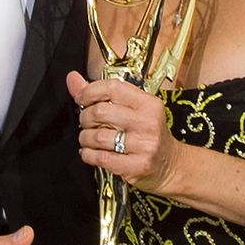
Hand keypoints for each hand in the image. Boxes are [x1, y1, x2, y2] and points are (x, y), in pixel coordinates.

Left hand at [67, 71, 178, 194]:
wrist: (171, 165)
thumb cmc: (149, 133)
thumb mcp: (133, 109)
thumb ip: (101, 94)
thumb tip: (72, 78)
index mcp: (148, 103)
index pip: (113, 87)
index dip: (90, 91)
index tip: (81, 98)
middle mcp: (148, 122)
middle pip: (101, 112)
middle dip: (85, 117)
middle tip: (86, 121)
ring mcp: (144, 145)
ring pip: (98, 136)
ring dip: (85, 138)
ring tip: (87, 138)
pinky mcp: (137, 166)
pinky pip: (102, 158)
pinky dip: (88, 155)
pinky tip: (89, 153)